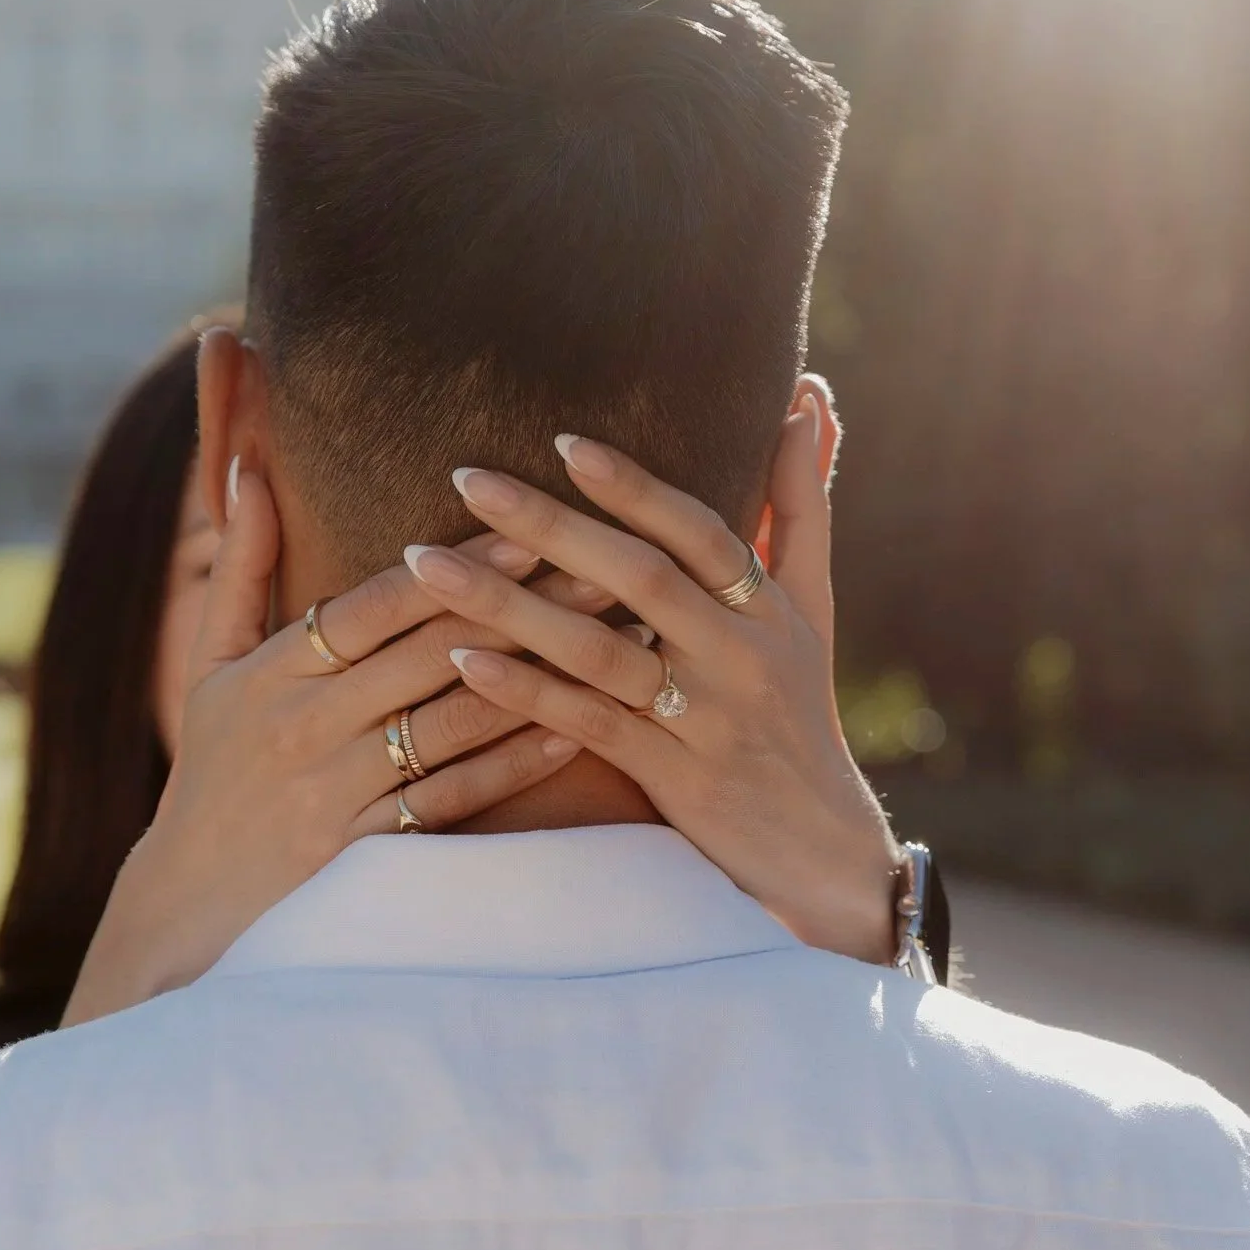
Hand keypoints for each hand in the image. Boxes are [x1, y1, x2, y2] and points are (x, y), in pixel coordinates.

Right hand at [61, 460, 611, 1025]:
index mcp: (273, 674)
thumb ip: (240, 566)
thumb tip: (249, 464)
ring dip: (538, 680)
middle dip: (522, 606)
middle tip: (604, 567)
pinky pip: (452, 800)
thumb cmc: (210, 772)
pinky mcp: (368, 854)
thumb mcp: (210, 667)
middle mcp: (307, 728)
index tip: (527, 526)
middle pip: (429, 656)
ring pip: (452, 725)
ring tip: (609, 642)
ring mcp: (339, 794)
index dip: (454, 567)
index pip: (375, 608)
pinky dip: (512, 766)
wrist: (187, 910)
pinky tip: (573, 733)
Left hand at [408, 378, 903, 964]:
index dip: (636, 487)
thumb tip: (807, 397)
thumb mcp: (812, 608)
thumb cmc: (804, 710)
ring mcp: (704, 720)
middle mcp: (740, 657)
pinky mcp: (672, 781)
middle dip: (549, 525)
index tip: (563, 442)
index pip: (702, 531)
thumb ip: (800, 505)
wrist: (824, 852)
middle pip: (639, 579)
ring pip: (599, 652)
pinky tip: (462, 659)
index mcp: (769, 608)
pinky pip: (588, 726)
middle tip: (465, 478)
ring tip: (425, 563)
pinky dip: (525, 691)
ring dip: (508, 603)